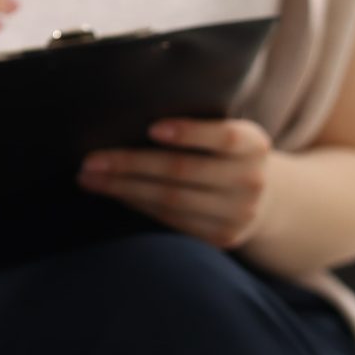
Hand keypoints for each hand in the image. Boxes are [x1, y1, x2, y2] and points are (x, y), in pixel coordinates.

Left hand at [79, 119, 273, 250]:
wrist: (265, 199)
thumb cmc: (226, 154)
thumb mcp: (228, 135)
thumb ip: (199, 126)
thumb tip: (127, 117)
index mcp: (254, 145)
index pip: (224, 137)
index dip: (189, 133)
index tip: (151, 129)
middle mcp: (251, 180)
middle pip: (183, 171)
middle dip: (130, 165)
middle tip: (90, 160)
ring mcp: (239, 213)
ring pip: (170, 200)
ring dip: (123, 188)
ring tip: (89, 179)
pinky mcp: (221, 237)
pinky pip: (170, 220)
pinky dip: (137, 204)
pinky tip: (113, 194)